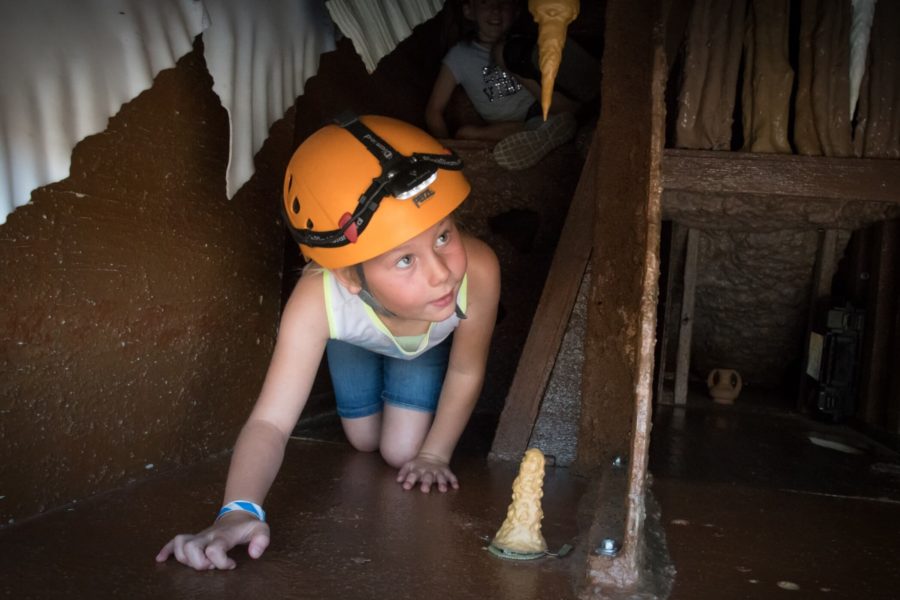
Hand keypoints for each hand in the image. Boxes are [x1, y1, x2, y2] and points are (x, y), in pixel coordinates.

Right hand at [155, 511, 269, 569]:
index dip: (221, 562)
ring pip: (180, 546)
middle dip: (199, 563)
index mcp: (223, 535)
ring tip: (200, 563)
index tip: (232, 564)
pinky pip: (174, 542)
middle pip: (191, 548)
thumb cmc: (248, 526)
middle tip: (212, 566)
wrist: (238, 514)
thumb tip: (254, 554)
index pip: (214, 549)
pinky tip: (160, 560)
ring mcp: (198, 536)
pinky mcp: (192, 538)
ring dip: (185, 560)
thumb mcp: (261, 530)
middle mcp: (207, 535)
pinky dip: (166, 551)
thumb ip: (261, 540)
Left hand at [396, 453, 458, 492]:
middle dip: (426, 483)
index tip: (406, 487)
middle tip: (425, 490)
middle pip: (427, 477)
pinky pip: (451, 476)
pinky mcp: (446, 471)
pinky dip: (454, 481)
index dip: (409, 480)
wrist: (433, 455)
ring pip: (440, 477)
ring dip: (442, 483)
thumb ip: (403, 472)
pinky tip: (456, 486)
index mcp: (418, 470)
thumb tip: (398, 480)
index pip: (413, 475)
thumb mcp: (409, 465)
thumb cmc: (418, 464)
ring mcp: (438, 471)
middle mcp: (428, 471)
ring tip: (443, 490)